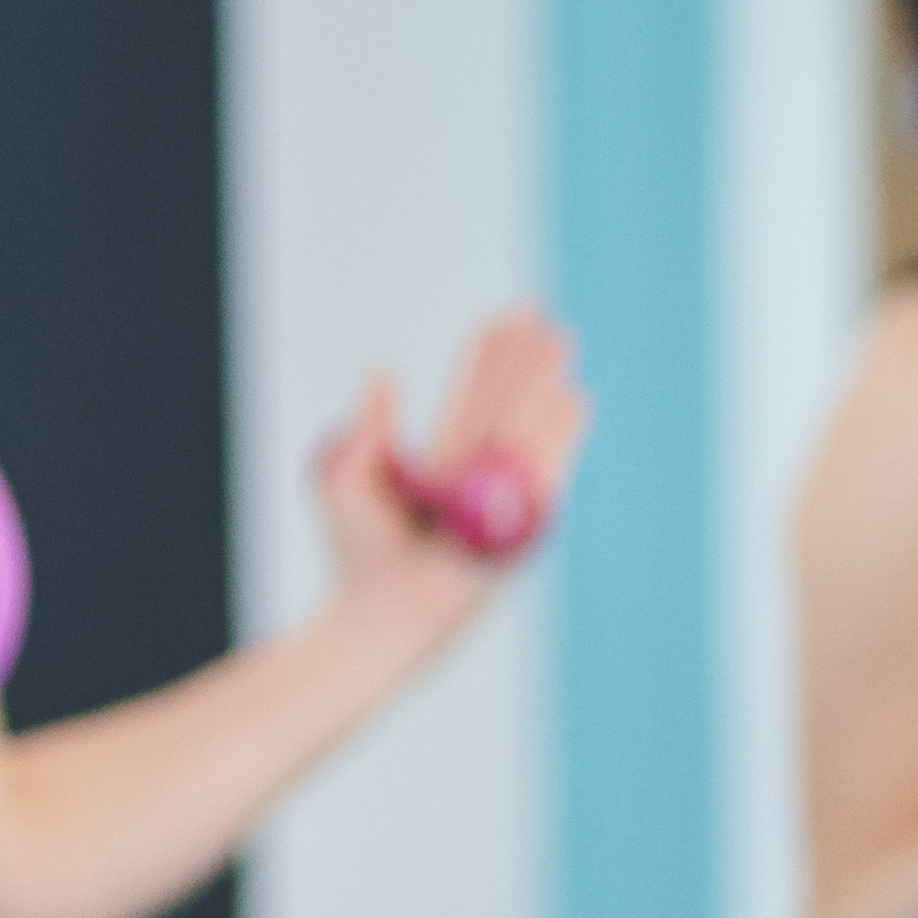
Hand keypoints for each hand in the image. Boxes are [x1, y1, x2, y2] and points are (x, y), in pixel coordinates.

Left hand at [316, 305, 598, 621]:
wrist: (378, 608)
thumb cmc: (357, 553)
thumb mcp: (345, 479)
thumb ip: (367, 429)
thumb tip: (380, 371)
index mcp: (440, 463)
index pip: (470, 396)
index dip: (487, 355)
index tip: (505, 315)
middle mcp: (476, 475)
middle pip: (504, 402)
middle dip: (522, 357)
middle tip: (541, 310)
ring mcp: (500, 497)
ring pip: (524, 424)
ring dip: (542, 382)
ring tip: (559, 340)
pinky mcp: (517, 522)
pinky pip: (542, 467)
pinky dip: (558, 432)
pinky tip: (573, 397)